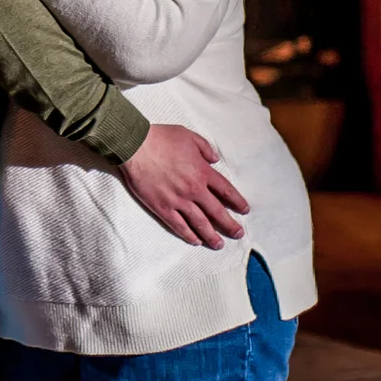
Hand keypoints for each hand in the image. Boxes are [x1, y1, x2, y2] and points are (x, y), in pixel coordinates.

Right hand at [120, 124, 248, 247]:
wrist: (135, 146)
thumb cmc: (161, 138)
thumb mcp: (188, 136)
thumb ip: (205, 148)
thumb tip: (215, 160)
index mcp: (202, 172)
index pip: (226, 191)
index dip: (237, 201)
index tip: (244, 210)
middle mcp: (194, 189)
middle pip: (216, 211)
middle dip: (229, 224)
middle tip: (238, 234)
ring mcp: (178, 200)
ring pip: (200, 223)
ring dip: (211, 235)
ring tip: (219, 245)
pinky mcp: (162, 207)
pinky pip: (178, 225)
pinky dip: (188, 234)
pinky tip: (195, 241)